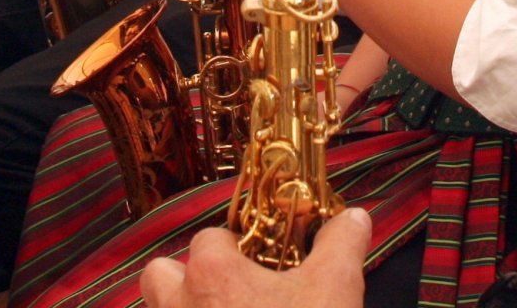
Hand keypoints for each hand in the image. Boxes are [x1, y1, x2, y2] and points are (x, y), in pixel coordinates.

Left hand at [139, 207, 370, 307]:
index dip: (234, 246)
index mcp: (212, 274)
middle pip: (161, 275)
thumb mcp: (335, 292)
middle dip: (184, 279)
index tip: (260, 263)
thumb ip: (342, 246)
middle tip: (228, 294)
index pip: (209, 239)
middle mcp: (178, 306)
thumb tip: (355, 216)